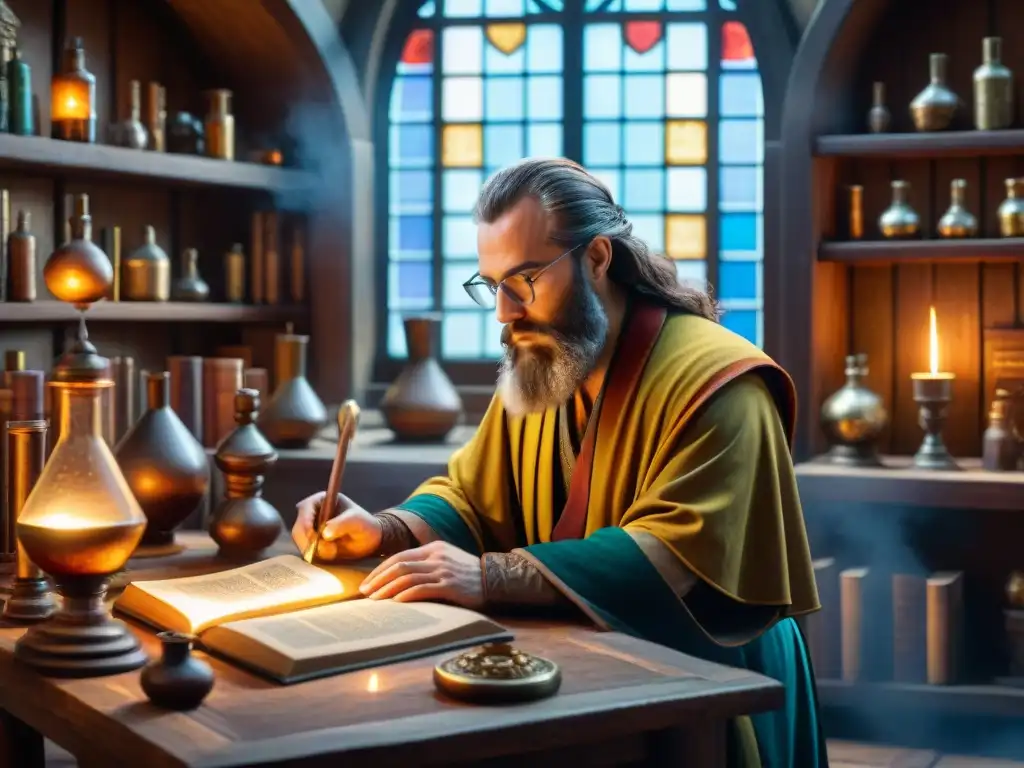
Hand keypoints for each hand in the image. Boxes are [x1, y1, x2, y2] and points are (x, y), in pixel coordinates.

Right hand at [292, 491, 381, 561]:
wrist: (370, 540)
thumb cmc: (365, 524)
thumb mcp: (357, 521)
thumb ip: (342, 524)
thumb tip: (324, 533)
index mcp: (321, 500)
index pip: (305, 509)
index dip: (305, 522)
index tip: (314, 537)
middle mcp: (312, 513)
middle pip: (298, 528)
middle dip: (310, 541)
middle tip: (328, 549)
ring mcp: (310, 529)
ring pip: (301, 541)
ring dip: (314, 550)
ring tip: (334, 551)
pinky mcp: (312, 543)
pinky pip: (306, 550)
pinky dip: (316, 555)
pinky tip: (331, 554)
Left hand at [359, 541, 484, 607]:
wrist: (496, 580)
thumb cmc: (468, 575)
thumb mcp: (447, 561)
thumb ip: (427, 565)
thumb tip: (399, 578)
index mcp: (434, 548)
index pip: (400, 556)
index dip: (380, 569)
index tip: (368, 582)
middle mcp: (437, 556)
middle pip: (399, 565)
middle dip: (379, 579)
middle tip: (365, 592)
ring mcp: (444, 570)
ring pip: (407, 577)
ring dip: (387, 588)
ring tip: (375, 599)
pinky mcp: (450, 585)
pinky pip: (422, 589)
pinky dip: (406, 595)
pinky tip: (395, 602)